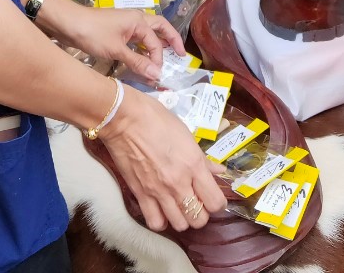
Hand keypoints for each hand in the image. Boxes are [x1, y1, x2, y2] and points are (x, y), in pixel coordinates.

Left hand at [52, 0, 183, 82]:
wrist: (67, 23)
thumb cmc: (93, 33)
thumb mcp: (116, 50)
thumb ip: (137, 62)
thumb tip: (157, 74)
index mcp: (139, 20)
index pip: (155, 42)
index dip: (158, 59)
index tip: (156, 75)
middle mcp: (136, 19)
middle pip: (160, 28)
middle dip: (171, 40)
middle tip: (180, 54)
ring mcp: (125, 23)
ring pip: (147, 32)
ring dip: (156, 43)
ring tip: (164, 56)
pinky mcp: (116, 30)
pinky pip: (136, 37)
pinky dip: (142, 46)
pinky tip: (141, 56)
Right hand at [101, 86, 227, 231]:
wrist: (125, 119)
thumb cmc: (158, 120)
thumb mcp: (186, 135)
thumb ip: (203, 158)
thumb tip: (218, 171)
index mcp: (194, 165)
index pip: (215, 202)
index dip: (218, 203)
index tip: (213, 197)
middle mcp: (179, 183)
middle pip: (198, 219)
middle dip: (201, 213)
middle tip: (196, 201)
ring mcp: (159, 192)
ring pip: (179, 225)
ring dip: (182, 218)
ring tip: (179, 206)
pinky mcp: (140, 195)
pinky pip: (155, 222)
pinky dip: (161, 221)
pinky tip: (162, 210)